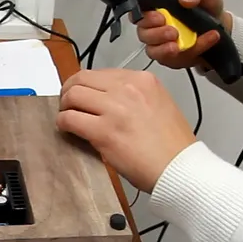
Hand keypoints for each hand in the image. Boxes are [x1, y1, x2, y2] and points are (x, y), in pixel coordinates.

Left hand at [57, 69, 195, 192]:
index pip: (101, 73)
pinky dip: (63, 124)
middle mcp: (128, 89)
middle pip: (82, 79)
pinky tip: (68, 131)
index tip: (83, 95)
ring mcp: (115, 109)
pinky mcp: (103, 131)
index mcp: (143, 80)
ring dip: (65, 107)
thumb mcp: (159, 103)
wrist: (179, 168)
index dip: (86, 85)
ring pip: (72, 96)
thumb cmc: (171, 145)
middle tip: (68, 105)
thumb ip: (133, 96)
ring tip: (68, 119)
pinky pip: (69, 119)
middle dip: (70, 91)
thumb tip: (105, 98)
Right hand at [135, 0, 232, 69]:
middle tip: (172, 31)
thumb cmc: (205, 5)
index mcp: (156, 8)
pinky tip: (205, 40)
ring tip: (179, 44)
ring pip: (154, 51)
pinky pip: (176, 60)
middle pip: (143, 34)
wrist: (221, 23)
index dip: (143, 17)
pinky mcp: (173, 58)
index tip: (158, 17)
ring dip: (165, 49)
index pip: (137, 13)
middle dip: (155, 34)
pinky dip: (193, 50)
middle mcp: (155, 27)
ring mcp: (162, 44)